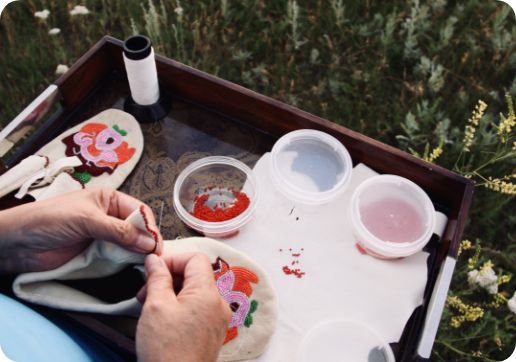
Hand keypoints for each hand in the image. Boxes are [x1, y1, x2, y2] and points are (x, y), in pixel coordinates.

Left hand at [0, 187, 161, 273]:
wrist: (18, 243)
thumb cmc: (48, 220)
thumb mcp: (87, 220)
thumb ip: (118, 231)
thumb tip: (148, 242)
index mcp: (108, 199)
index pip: (139, 211)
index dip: (149, 227)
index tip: (156, 244)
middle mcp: (108, 216)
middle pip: (137, 229)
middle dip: (145, 241)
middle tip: (153, 256)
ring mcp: (103, 236)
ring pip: (129, 245)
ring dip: (136, 254)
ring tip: (145, 264)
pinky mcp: (95, 254)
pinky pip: (117, 259)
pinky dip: (125, 264)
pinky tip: (131, 268)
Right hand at [136, 253, 231, 361]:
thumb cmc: (166, 350)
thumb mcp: (155, 306)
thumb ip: (157, 278)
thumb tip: (155, 260)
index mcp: (208, 293)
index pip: (195, 259)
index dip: (172, 259)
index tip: (153, 269)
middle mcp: (218, 304)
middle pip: (196, 274)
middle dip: (169, 277)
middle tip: (146, 291)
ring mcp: (217, 319)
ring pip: (195, 292)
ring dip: (172, 292)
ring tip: (151, 307)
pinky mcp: (212, 332)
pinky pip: (198, 308)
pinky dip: (180, 306)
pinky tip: (163, 319)